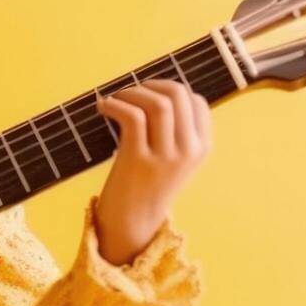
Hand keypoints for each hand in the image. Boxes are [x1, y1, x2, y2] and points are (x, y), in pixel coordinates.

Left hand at [92, 79, 213, 264]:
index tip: (149, 93)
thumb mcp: (174, 158)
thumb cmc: (146, 182)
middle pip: (178, 96)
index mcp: (202, 147)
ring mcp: (166, 157)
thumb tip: (158, 89)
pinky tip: (103, 108)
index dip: (170, 89)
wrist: (132, 221)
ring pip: (157, 104)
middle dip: (151, 85)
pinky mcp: (139, 160)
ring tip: (116, 99)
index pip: (196, 101)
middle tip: (130, 93)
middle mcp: (189, 151)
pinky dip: (115, 104)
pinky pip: (132, 116)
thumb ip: (175, 130)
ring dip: (132, 93)